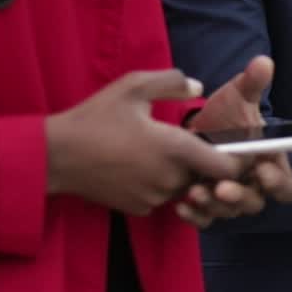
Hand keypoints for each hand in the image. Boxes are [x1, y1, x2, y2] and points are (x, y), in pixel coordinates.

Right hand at [45, 70, 241, 215]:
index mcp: (176, 149)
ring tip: (158, 150)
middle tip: (189, 141)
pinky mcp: (140, 208)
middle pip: (207, 176)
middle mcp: (171, 179)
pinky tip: (140, 165)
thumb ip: (172, 82)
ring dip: (182, 172)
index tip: (232, 146)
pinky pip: (163, 196)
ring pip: (185, 186)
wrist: (54, 157)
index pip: (227, 167)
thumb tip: (199, 87)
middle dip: (205, 162)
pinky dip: (161, 183)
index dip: (237, 159)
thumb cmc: (94, 118)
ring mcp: (155, 197)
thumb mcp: (132, 86)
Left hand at [181, 56, 291, 228]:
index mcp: (271, 166)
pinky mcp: (206, 206)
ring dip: (213, 205)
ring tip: (194, 192)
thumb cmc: (229, 118)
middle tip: (222, 187)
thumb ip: (252, 84)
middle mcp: (253, 187)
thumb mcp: (240, 99)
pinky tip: (180, 205)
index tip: (263, 170)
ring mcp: (229, 199)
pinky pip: (204, 219)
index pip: (285, 186)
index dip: (277, 183)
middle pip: (254, 203)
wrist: (201, 130)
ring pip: (227, 212)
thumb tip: (263, 62)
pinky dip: (194, 216)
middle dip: (239, 196)